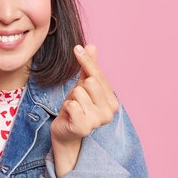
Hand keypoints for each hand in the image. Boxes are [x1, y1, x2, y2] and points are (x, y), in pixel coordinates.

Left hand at [50, 44, 118, 176]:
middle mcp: (109, 112)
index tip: (76, 47)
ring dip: (71, 99)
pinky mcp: (83, 127)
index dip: (86, 61)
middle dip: (77, 88)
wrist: (65, 132)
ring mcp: (97, 121)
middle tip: (76, 100)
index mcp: (112, 101)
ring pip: (79, 92)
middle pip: (90, 82)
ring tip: (72, 109)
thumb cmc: (76, 107)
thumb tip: (91, 45)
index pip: (99, 75)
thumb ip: (88, 67)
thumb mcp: (82, 85)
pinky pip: (71, 104)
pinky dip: (66, 107)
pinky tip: (69, 116)